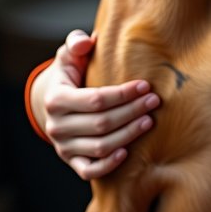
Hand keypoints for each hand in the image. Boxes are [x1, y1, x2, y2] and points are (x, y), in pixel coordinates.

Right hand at [31, 30, 159, 179]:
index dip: (123, 94)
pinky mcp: (71, 161)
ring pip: (100, 146)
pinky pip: (89, 170)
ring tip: (149, 120)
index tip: (146, 85)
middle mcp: (56, 126)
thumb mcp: (69, 56)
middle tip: (155, 101)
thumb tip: (86, 41)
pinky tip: (128, 152)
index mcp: (56, 100)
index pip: (96, 100)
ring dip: (128, 134)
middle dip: (132, 112)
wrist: (55, 102)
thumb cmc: (70, 74)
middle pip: (102, 123)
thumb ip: (76, 43)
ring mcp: (63, 146)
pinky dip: (109, 164)